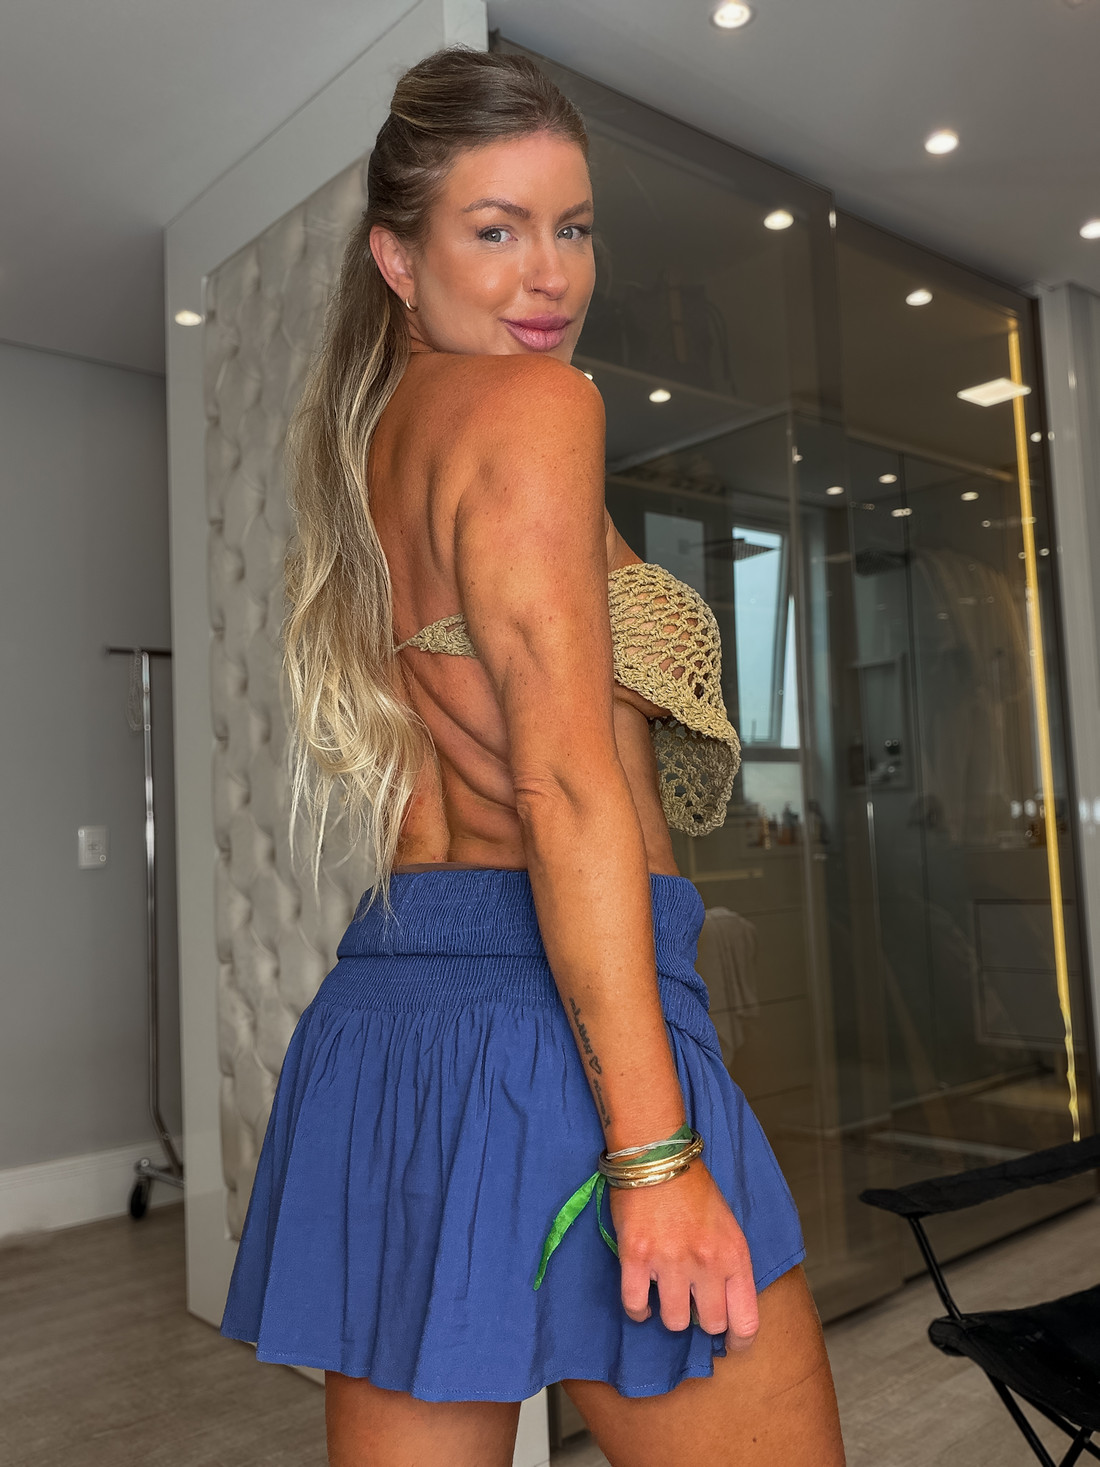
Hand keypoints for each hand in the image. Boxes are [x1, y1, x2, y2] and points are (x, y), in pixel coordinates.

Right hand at [608, 1160, 758, 1351]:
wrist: (657, 1154)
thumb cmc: (693, 1187)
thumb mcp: (727, 1225)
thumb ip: (728, 1264)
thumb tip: (721, 1303)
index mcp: (734, 1254)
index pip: (747, 1320)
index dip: (739, 1341)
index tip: (730, 1345)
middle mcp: (706, 1262)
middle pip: (710, 1324)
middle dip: (702, 1319)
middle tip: (692, 1303)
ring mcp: (670, 1261)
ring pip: (675, 1321)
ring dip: (670, 1312)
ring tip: (664, 1294)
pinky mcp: (636, 1257)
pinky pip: (636, 1305)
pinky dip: (638, 1309)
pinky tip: (641, 1299)